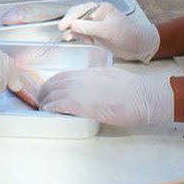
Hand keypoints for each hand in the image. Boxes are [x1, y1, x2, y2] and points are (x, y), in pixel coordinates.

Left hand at [36, 67, 173, 125]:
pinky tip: (47, 110)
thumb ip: (98, 80)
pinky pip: (59, 104)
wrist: (142, 97)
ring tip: (41, 106)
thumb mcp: (112, 77)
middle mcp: (82, 79)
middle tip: (41, 98)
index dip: (53, 82)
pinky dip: (50, 106)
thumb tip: (92, 86)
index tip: (49, 89)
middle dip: (45, 91)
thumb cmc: (134, 89)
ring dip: (45, 99)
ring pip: (54, 93)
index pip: (64, 75)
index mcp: (90, 73)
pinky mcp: (82, 104)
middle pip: (55, 82)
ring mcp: (81, 91)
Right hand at [59, 2, 159, 62]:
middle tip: (65, 34)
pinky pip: (83, 33)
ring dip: (74, 32)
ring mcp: (96, 25)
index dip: (70, 17)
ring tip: (70, 39)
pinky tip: (82, 41)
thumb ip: (90, 27)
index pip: (80, 10)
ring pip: (79, 26)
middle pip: (77, 17)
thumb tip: (72, 25)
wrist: (140, 46)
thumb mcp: (108, 30)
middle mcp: (97, 15)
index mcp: (100, 9)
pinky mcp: (97, 34)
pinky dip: (79, 37)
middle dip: (70, 25)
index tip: (62, 27)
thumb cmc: (127, 34)